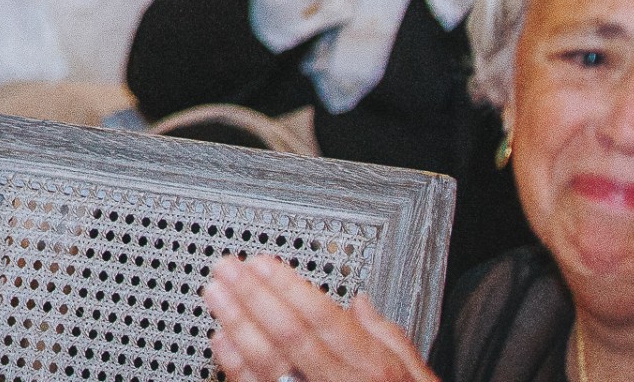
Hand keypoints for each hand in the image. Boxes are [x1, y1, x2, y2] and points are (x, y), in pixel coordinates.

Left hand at [206, 253, 435, 381]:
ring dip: (238, 323)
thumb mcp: (415, 376)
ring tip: (217, 294)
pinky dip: (236, 365)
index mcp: (374, 368)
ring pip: (269, 361)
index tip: (262, 263)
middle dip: (255, 296)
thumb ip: (387, 336)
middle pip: (291, 334)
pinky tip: (222, 340)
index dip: (289, 287)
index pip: (325, 318)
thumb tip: (360, 302)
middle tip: (228, 268)